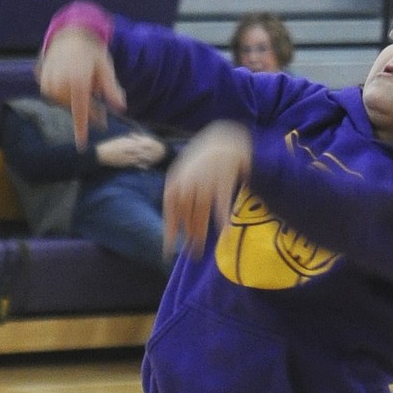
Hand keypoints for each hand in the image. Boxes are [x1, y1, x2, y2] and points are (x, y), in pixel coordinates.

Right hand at [37, 28, 125, 146]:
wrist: (70, 35)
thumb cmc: (91, 52)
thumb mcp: (106, 68)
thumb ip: (112, 88)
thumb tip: (121, 107)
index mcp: (77, 81)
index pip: (80, 111)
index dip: (81, 129)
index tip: (81, 145)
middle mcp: (60, 83)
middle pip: (75, 108)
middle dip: (88, 109)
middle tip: (99, 107)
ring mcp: (49, 82)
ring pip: (65, 103)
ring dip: (76, 100)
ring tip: (83, 82)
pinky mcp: (42, 81)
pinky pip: (56, 96)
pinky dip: (66, 94)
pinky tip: (72, 80)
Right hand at [94, 132, 165, 169]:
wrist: (103, 154)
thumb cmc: (110, 146)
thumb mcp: (119, 140)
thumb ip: (127, 139)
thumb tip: (132, 136)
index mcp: (128, 142)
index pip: (140, 142)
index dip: (147, 144)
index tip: (153, 144)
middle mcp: (129, 148)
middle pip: (143, 150)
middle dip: (150, 151)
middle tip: (157, 153)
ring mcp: (128, 156)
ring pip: (141, 157)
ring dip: (147, 159)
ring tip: (154, 160)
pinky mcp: (126, 162)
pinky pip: (136, 164)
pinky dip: (142, 165)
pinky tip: (146, 167)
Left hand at [162, 121, 252, 258]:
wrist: (223, 140)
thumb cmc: (203, 161)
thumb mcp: (185, 174)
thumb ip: (180, 195)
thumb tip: (178, 223)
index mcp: (176, 180)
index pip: (170, 210)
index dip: (169, 230)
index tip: (169, 249)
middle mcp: (188, 182)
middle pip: (186, 214)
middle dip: (188, 234)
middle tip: (191, 252)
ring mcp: (205, 181)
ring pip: (201, 212)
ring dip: (200, 231)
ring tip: (200, 247)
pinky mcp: (223, 181)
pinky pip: (221, 205)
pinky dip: (222, 219)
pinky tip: (224, 233)